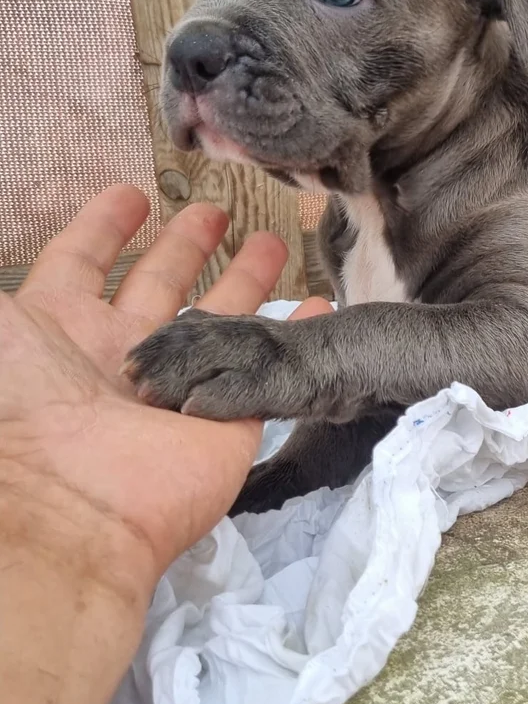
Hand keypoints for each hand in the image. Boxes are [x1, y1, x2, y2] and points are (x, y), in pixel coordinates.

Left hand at [0, 186, 329, 593]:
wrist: (71, 509)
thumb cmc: (18, 410)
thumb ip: (4, 299)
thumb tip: (2, 263)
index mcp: (58, 331)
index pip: (82, 262)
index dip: (104, 225)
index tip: (133, 194)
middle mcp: (120, 354)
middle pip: (160, 284)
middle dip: (186, 246)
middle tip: (215, 213)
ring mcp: (178, 385)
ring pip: (218, 319)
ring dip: (245, 280)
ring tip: (272, 242)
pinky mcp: (229, 413)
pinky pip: (269, 364)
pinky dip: (297, 333)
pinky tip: (320, 307)